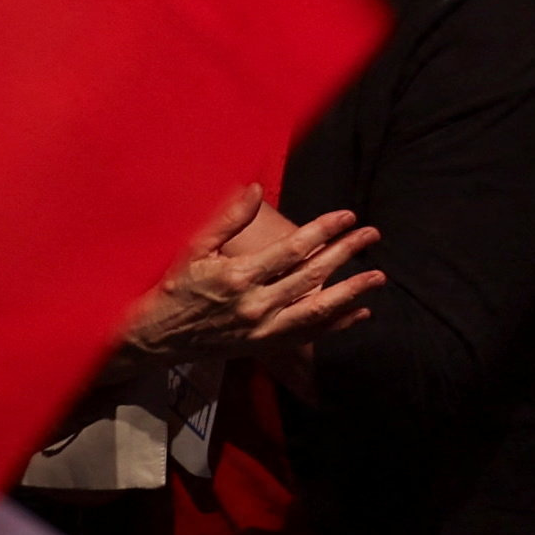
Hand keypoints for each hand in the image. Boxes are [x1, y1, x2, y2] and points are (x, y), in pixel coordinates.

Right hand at [122, 186, 381, 354]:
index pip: (292, 250)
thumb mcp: (192, 250)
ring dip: (352, 291)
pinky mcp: (264, 345)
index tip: (347, 215)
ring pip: (318, 309)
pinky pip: (309, 334)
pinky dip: (338, 324)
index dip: (324, 230)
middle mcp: (255, 305)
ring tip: (378, 276)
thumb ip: (226, 219)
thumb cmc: (173, 288)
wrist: (156, 336)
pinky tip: (360, 311)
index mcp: (237, 276)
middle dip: (346, 252)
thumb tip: (254, 189)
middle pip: (312, 275)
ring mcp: (262, 329)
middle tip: (371, 234)